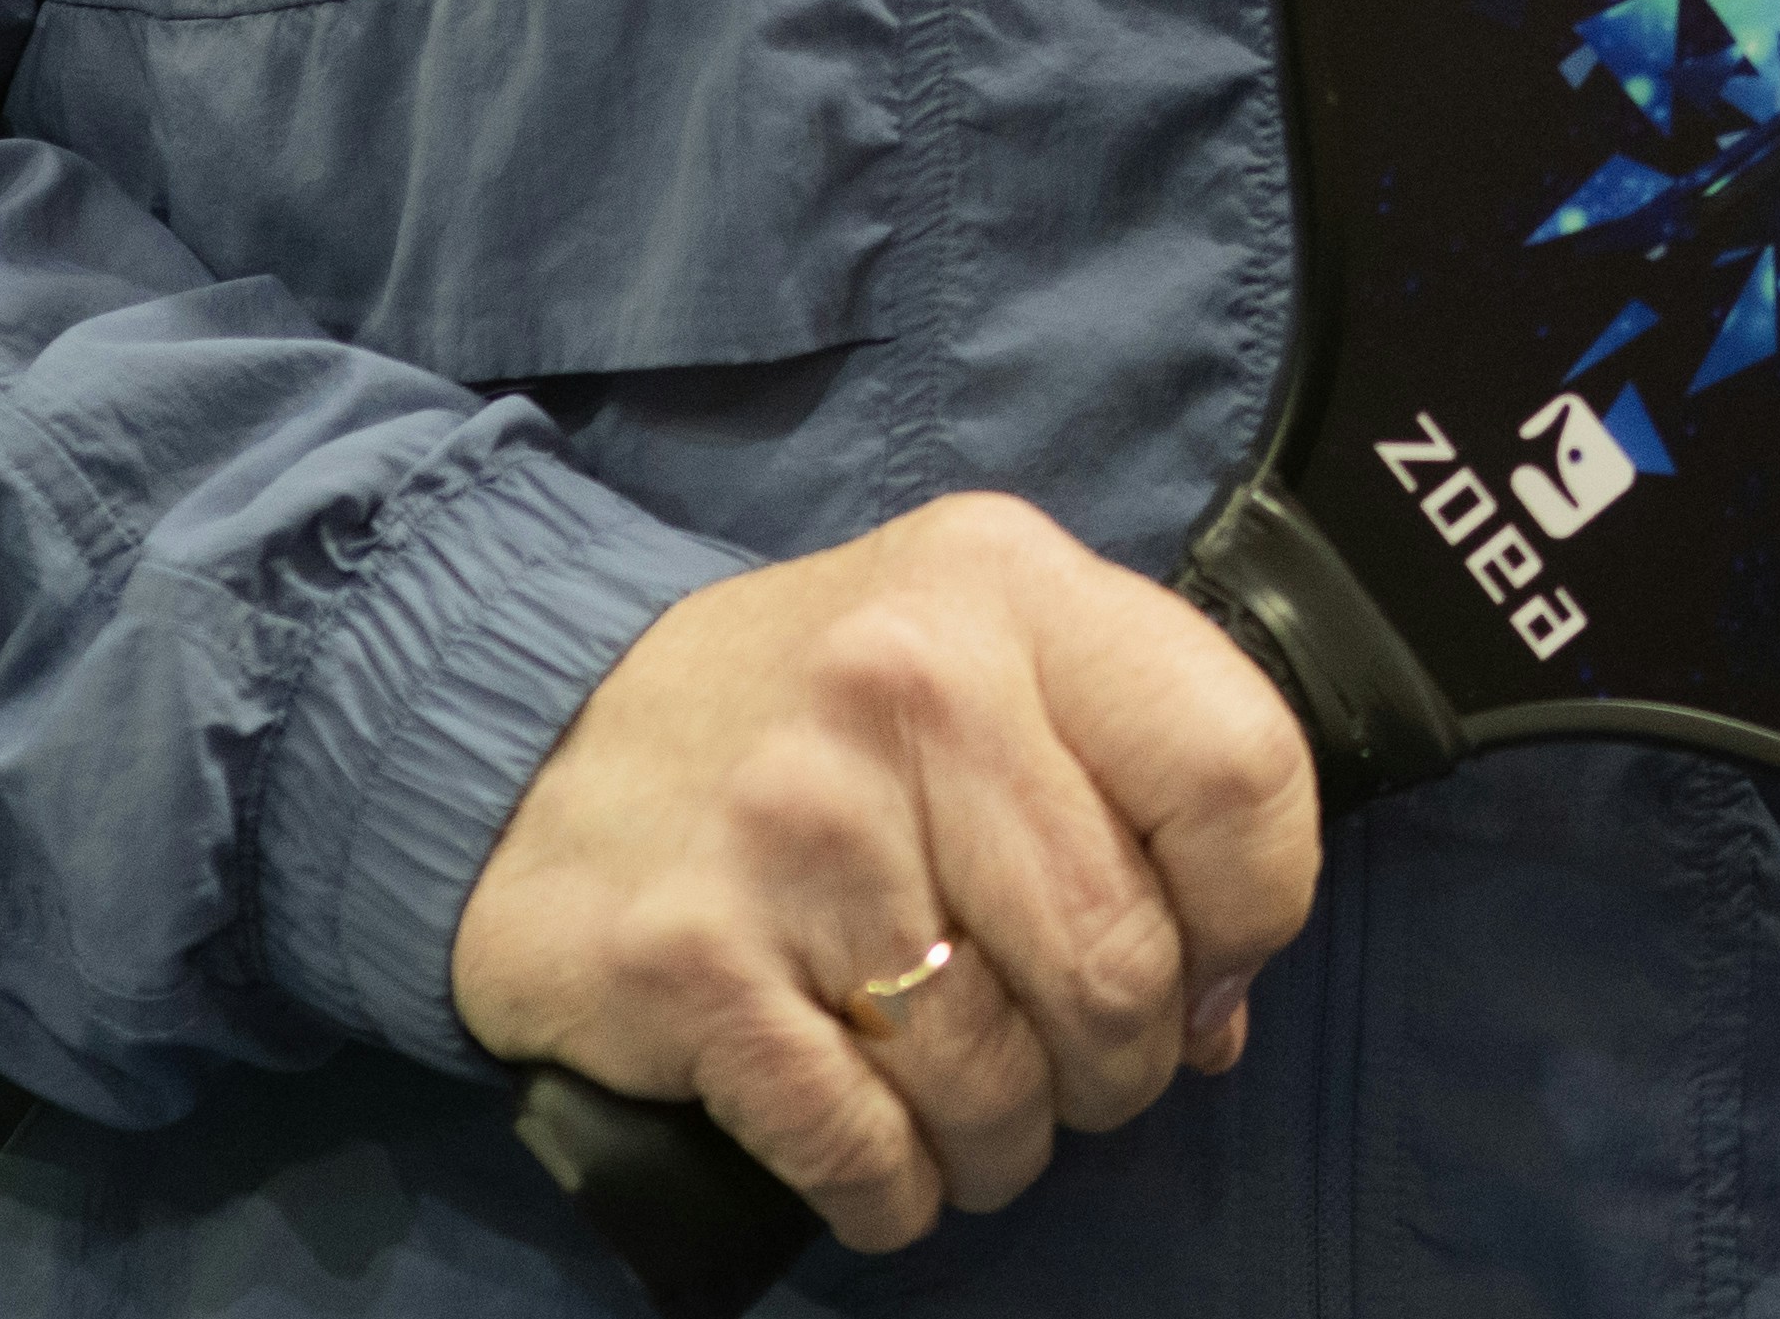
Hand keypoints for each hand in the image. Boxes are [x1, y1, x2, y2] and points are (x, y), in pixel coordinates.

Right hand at [449, 493, 1320, 1254]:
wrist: (527, 737)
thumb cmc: (808, 714)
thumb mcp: (980, 656)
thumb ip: (1121, 785)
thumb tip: (1217, 1007)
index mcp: (1009, 587)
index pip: (1236, 773)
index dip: (1252, 912)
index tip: (1207, 963)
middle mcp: (908, 687)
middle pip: (1119, 960)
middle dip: (1122, 1063)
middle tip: (1080, 1069)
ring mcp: (793, 828)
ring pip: (999, 1078)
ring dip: (1008, 1141)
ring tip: (976, 1115)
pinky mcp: (689, 963)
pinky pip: (864, 1149)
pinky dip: (897, 1191)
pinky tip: (888, 1165)